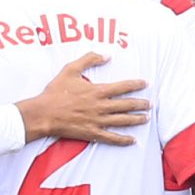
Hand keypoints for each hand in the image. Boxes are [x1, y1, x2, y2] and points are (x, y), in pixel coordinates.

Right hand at [20, 52, 149, 145]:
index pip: (122, 87)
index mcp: (97, 91)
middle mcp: (101, 106)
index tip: (145, 84)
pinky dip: (123, 140)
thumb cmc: (55, 91)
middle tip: (150, 104)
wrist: (44, 113)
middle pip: (127, 105)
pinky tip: (132, 140)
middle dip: (141, 104)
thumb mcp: (70, 69)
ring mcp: (98, 121)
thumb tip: (106, 54)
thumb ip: (89, 59)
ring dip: (136, 120)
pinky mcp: (92, 133)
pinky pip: (111, 138)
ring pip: (122, 120)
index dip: (136, 85)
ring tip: (146, 119)